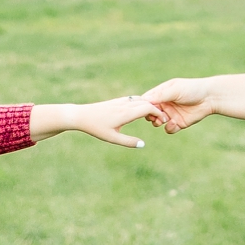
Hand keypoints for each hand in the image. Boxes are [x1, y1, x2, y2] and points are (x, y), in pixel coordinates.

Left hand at [28, 97, 154, 147]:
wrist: (81, 115)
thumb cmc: (96, 128)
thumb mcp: (112, 138)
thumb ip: (128, 142)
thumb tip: (143, 144)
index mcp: (125, 113)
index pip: (148, 108)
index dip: (158, 113)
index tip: (162, 121)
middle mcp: (125, 104)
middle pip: (146, 102)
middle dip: (156, 109)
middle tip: (161, 120)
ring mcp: (120, 101)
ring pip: (140, 99)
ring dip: (149, 105)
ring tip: (153, 116)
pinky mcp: (116, 101)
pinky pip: (133, 99)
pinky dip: (141, 103)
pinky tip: (142, 110)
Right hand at [143, 78, 216, 132]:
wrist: (210, 97)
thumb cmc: (192, 89)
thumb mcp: (175, 90)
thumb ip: (161, 95)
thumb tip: (145, 100)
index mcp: (161, 93)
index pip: (146, 100)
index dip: (143, 105)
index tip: (145, 108)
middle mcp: (164, 104)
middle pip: (149, 112)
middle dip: (150, 115)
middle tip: (154, 116)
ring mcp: (171, 114)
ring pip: (157, 122)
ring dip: (157, 122)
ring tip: (163, 119)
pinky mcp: (178, 123)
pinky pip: (168, 129)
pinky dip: (169, 127)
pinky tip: (174, 123)